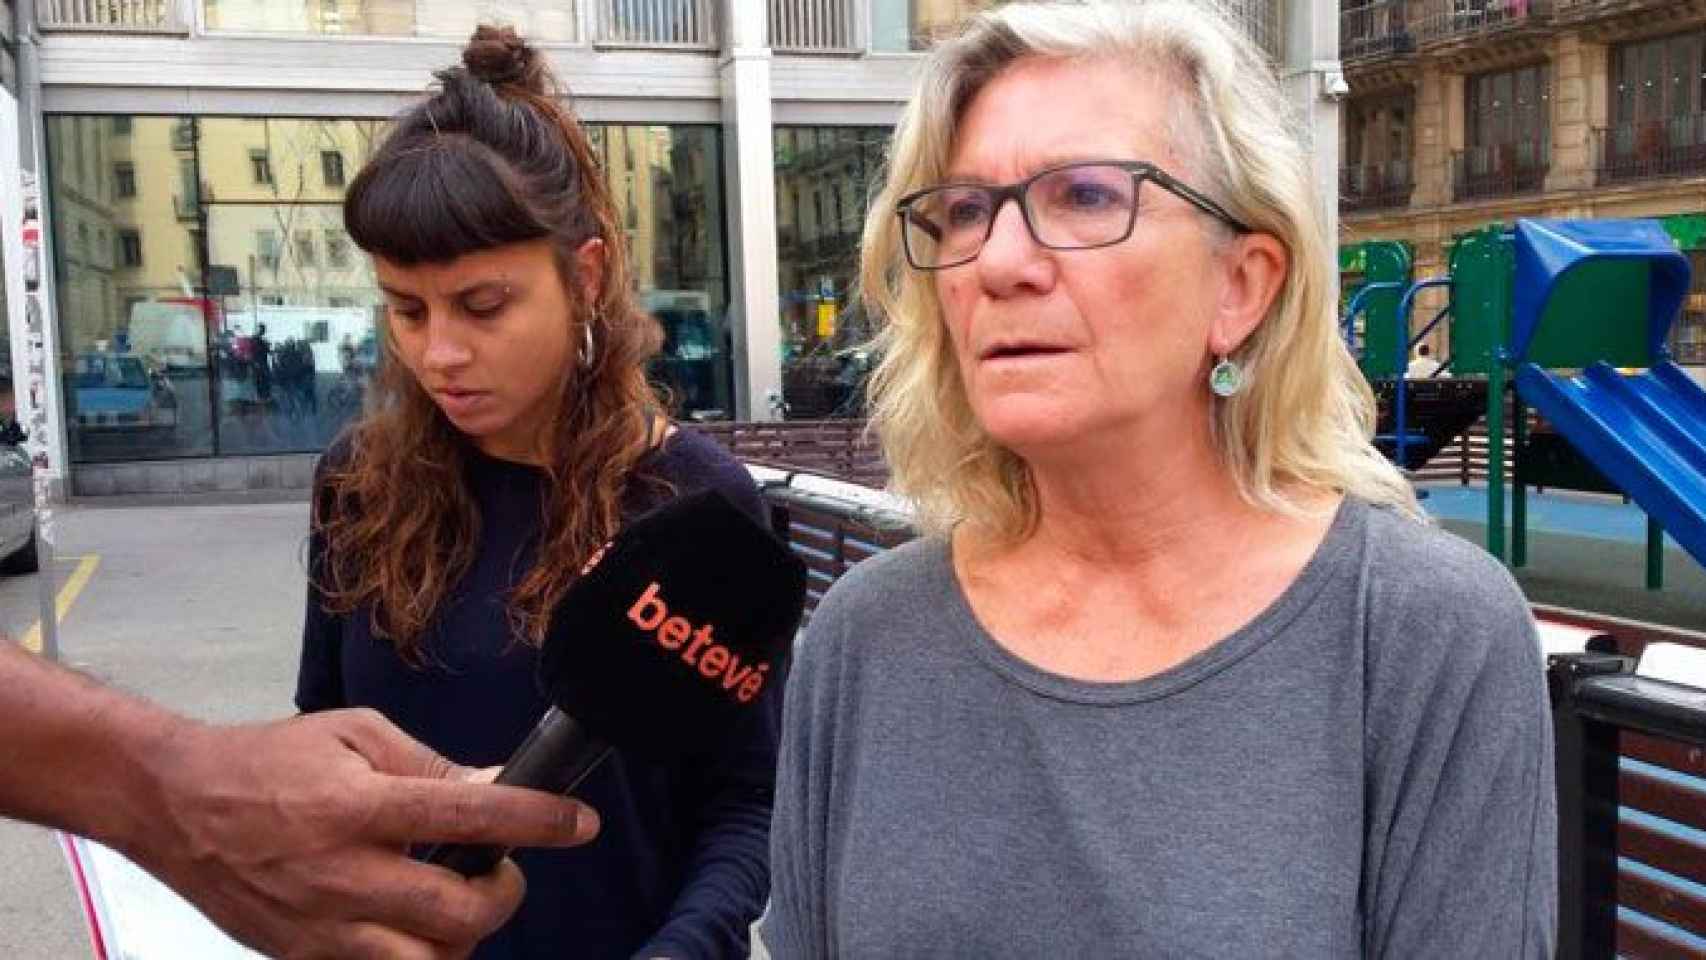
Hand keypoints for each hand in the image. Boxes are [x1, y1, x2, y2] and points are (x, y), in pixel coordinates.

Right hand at [127, 708, 600, 959]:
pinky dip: (414, 956)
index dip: (537, 819)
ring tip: (458, 904)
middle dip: (504, 895)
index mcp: (359, 806)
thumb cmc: (268, 761)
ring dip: (462, 937)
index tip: (579, 821)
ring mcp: (321, 926)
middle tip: (502, 871)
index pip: (470, 816)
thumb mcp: (354, 734)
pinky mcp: (302, 958)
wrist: (176, 805)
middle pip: (458, 912)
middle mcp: (343, 873)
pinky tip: (414, 926)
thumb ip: (428, 766)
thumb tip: (495, 783)